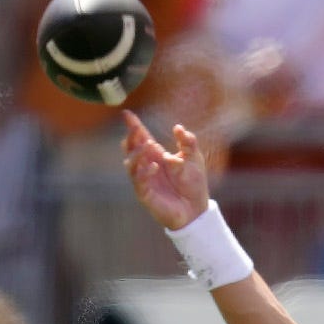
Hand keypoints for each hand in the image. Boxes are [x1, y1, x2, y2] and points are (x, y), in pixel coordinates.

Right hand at [122, 113, 209, 229]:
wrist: (196, 210)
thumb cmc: (193, 184)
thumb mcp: (194, 159)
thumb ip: (188, 143)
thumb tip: (179, 127)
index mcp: (156, 155)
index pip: (141, 137)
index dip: (134, 126)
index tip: (127, 114)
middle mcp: (147, 165)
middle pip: (131, 148)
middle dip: (132, 137)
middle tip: (136, 128)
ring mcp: (144, 179)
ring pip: (131, 163)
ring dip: (138, 153)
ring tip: (149, 145)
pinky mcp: (145, 193)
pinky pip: (139, 181)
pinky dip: (144, 172)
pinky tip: (154, 166)